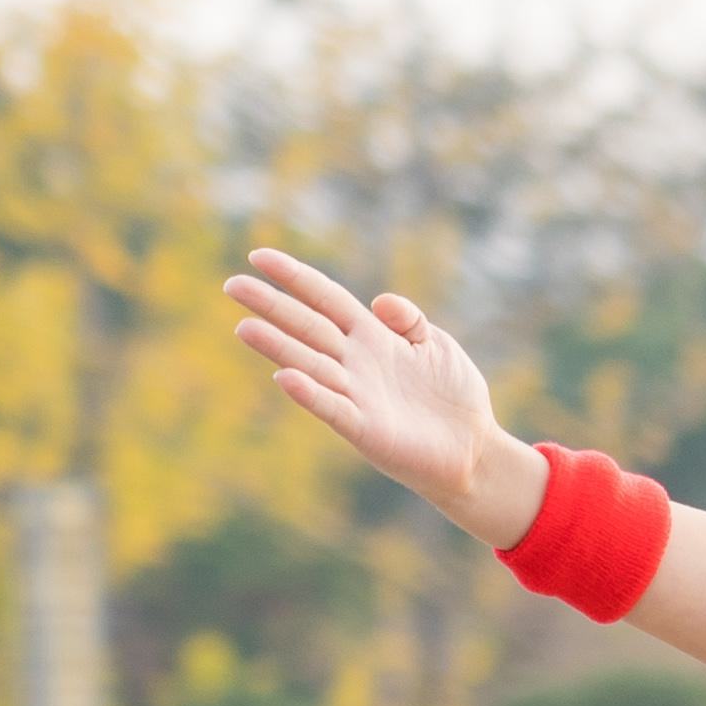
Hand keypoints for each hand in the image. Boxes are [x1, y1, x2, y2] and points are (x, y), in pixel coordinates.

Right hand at [227, 250, 535, 539]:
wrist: (474, 449)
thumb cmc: (452, 394)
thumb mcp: (435, 343)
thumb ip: (407, 319)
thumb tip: (379, 301)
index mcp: (371, 336)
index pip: (324, 299)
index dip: (294, 278)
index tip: (258, 256)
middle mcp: (355, 363)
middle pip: (307, 327)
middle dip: (271, 306)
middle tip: (231, 285)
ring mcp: (356, 394)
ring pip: (309, 364)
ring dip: (277, 346)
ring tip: (244, 327)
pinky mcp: (365, 428)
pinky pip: (332, 407)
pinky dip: (309, 393)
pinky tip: (283, 377)